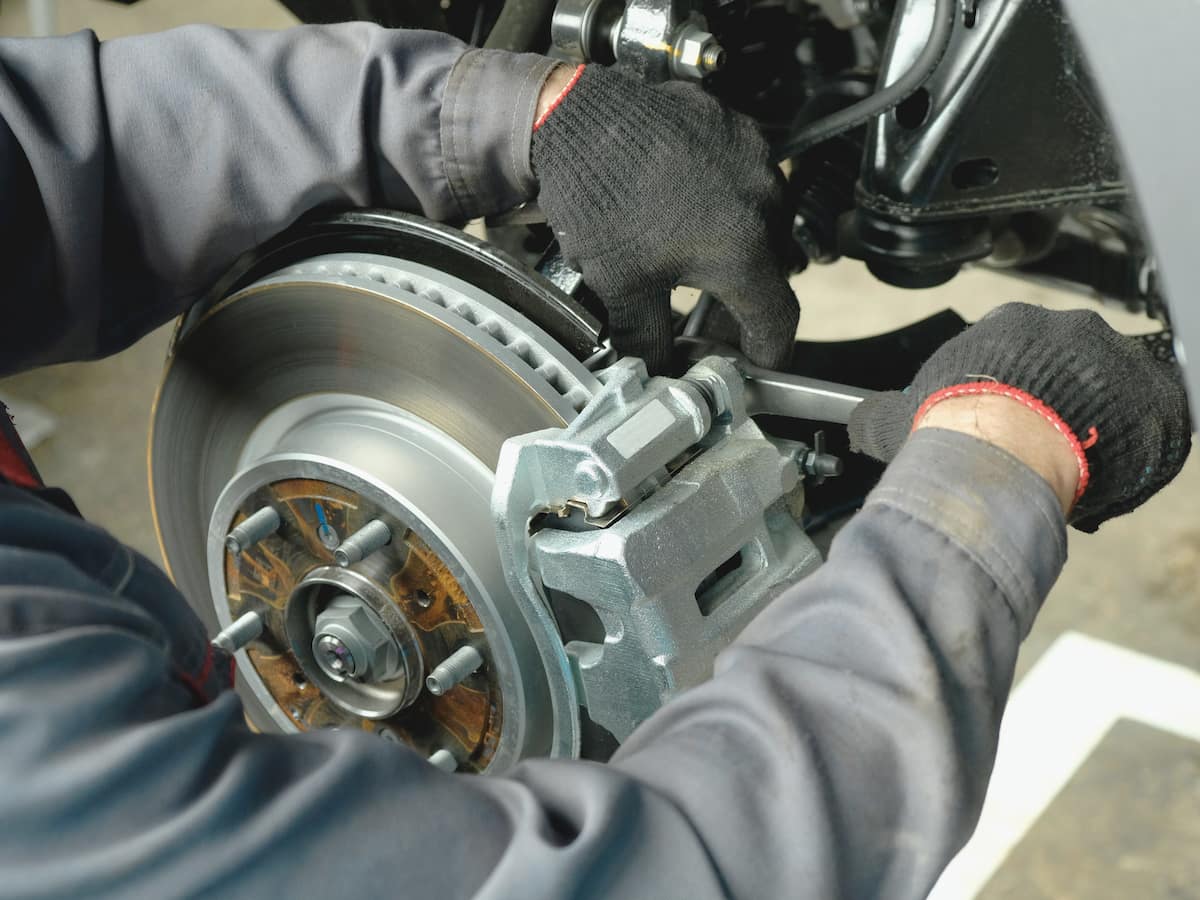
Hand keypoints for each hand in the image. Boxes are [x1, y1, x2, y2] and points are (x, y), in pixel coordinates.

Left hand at [530, 64, 798, 371]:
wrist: (575, 117)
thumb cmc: (600, 196)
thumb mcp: (620, 286)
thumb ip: (646, 340)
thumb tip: (654, 370)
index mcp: (743, 250)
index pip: (778, 319)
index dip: (769, 350)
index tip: (758, 360)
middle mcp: (763, 203)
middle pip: (771, 270)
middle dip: (743, 298)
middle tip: (709, 314)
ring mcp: (754, 159)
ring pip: (763, 221)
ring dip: (738, 246)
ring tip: (692, 254)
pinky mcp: (738, 129)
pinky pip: (748, 177)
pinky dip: (727, 201)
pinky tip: (687, 205)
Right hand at [848, 302, 1192, 530]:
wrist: (1008, 456)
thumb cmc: (953, 432)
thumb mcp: (898, 419)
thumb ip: (879, 414)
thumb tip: (857, 422)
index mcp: (1008, 324)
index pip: (1015, 350)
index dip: (1012, 389)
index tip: (1007, 420)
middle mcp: (1065, 327)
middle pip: (1067, 365)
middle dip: (1058, 403)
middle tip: (1042, 446)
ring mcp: (1113, 354)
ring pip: (1110, 387)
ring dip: (1099, 420)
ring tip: (1076, 463)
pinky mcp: (1155, 390)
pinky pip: (1156, 412)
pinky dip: (1140, 440)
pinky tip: (1114, 468)